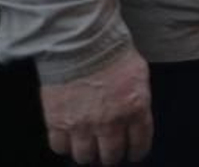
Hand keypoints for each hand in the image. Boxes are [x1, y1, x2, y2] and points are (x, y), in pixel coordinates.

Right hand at [41, 47, 152, 164]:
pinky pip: (60, 147)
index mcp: (135, 109)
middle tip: (110, 151)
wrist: (82, 43)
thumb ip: (138, 99)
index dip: (137, 151)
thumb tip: (137, 114)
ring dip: (88, 153)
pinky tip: (69, 138)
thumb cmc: (112, 52)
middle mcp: (110, 122)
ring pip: (85, 157)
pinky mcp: (58, 122)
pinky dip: (65, 145)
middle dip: (112, 156)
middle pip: (111, 156)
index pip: (140, 144)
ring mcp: (82, 125)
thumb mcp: (139, 74)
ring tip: (89, 147)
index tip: (134, 153)